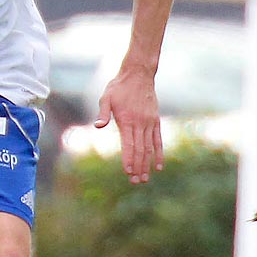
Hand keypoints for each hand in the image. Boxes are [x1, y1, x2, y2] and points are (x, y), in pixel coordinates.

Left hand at [94, 66, 163, 183]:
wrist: (138, 74)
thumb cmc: (118, 87)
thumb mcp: (106, 97)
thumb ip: (103, 113)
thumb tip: (98, 126)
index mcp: (127, 120)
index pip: (129, 144)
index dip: (128, 159)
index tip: (128, 172)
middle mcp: (140, 123)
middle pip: (140, 150)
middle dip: (137, 167)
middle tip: (135, 181)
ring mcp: (149, 122)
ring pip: (149, 148)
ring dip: (147, 164)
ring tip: (145, 179)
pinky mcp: (155, 121)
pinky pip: (158, 140)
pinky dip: (158, 153)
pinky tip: (158, 166)